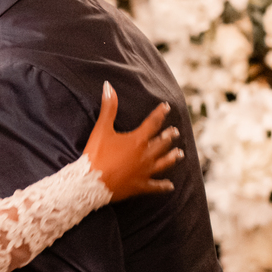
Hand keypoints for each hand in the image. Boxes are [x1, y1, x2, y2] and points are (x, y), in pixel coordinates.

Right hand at [85, 82, 181, 201]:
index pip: (152, 123)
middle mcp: (145, 155)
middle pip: (161, 143)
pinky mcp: (140, 186)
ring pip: (163, 163)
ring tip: (180, 153)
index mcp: (137, 140)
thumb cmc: (97, 154)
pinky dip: (163, 186)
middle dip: (168, 136)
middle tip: (175, 131)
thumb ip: (108, 107)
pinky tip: (170, 185)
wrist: (91, 182)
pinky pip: (155, 186)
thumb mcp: (102, 128)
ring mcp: (144, 172)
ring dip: (172, 157)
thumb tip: (108, 86)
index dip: (160, 114)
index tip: (166, 107)